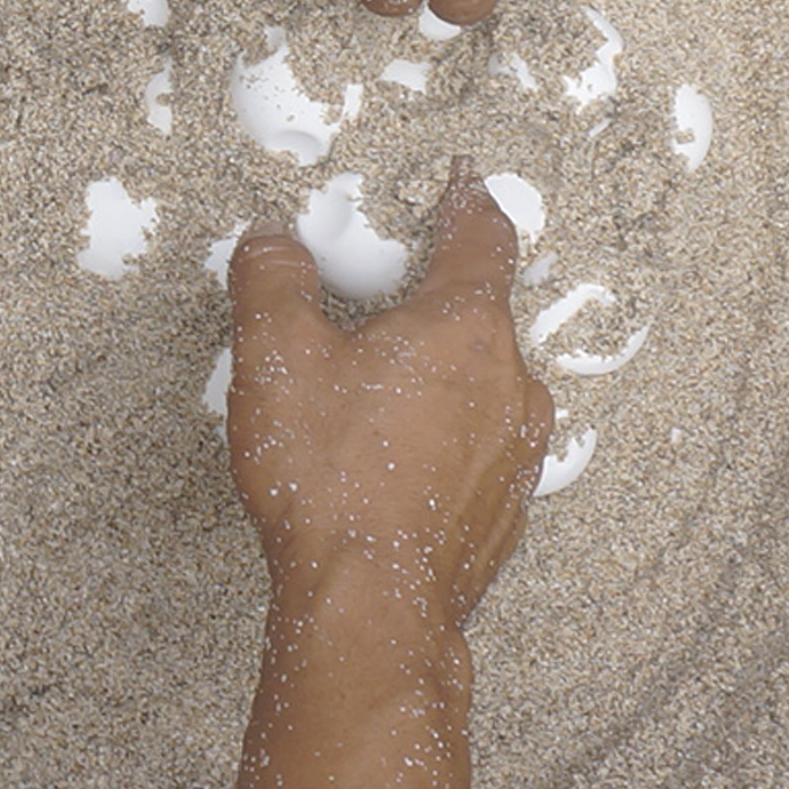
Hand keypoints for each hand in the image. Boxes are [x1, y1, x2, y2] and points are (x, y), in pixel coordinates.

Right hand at [224, 165, 554, 629]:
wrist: (369, 604)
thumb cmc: (330, 479)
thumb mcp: (275, 356)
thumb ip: (273, 281)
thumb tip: (272, 245)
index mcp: (465, 327)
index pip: (483, 237)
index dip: (467, 202)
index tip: (462, 185)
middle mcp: (511, 383)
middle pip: (478, 318)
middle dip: (427, 311)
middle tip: (370, 318)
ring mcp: (516, 452)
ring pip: (479, 389)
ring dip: (433, 383)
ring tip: (366, 406)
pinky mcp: (504, 511)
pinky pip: (475, 453)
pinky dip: (438, 446)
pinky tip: (384, 468)